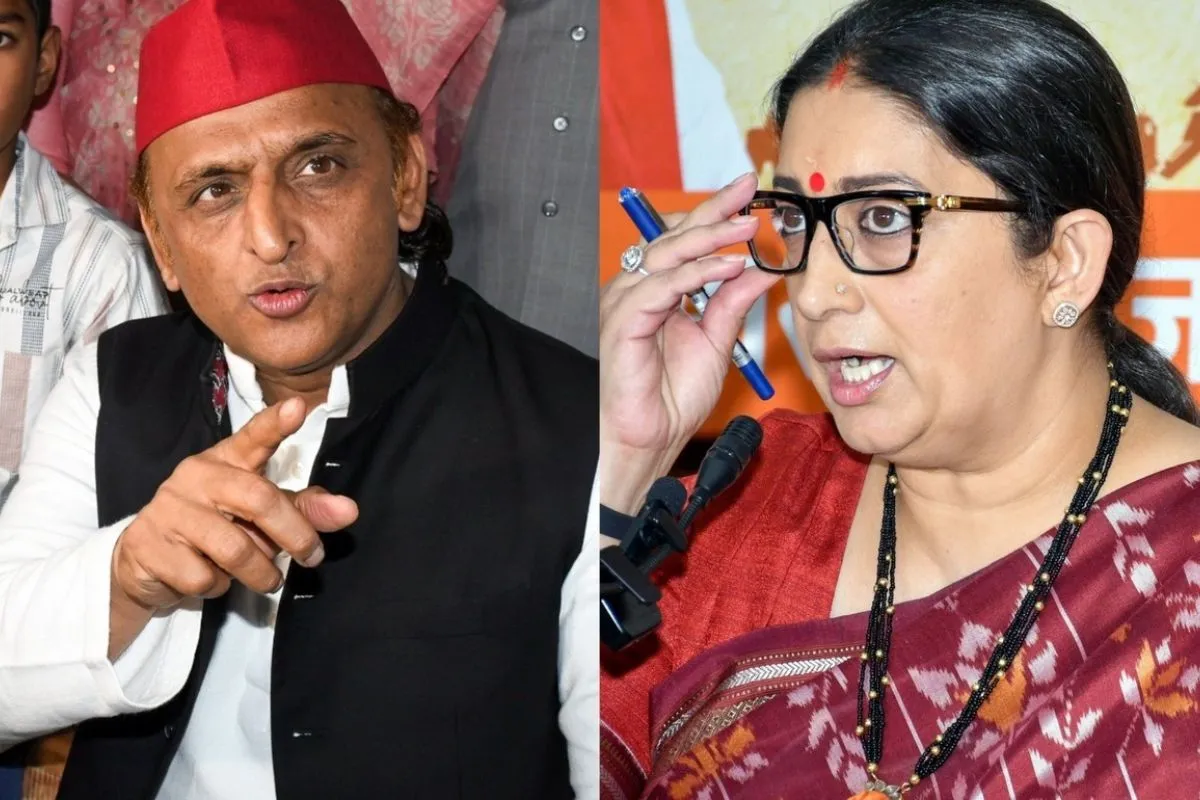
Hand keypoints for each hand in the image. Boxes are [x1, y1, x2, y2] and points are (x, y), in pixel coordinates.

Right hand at [111, 398, 357, 623]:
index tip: (298, 407)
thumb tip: (349, 511)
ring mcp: (169, 510)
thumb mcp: (258, 514)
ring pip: (234, 548)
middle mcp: (195, 476)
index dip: (274, 424)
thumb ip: (302, 509)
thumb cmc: (214, 527)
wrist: (143, 560)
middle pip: (259, 500)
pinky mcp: (147, 546)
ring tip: (267, 578)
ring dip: (260, 572)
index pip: (252, 438)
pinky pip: (203, 577)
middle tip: (312, 557)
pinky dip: (218, 587)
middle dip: (294, 534)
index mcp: (225, 461)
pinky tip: (211, 578)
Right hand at [599, 172, 780, 511]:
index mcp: (656, 289)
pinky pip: (662, 287)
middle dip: (713, 212)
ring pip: (667, 255)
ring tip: (747, 229)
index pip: (684, 238)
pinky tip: (728, 266)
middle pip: (673, 236)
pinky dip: (696, 274)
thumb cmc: (674, 396)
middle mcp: (636, 288)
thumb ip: (733, 301)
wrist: (653, 438)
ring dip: (710, 239)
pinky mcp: (623, 321)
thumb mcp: (717, 339)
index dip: (714, 212)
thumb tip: (763, 267)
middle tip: (749, 194)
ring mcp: (625, 302)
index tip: (748, 191)